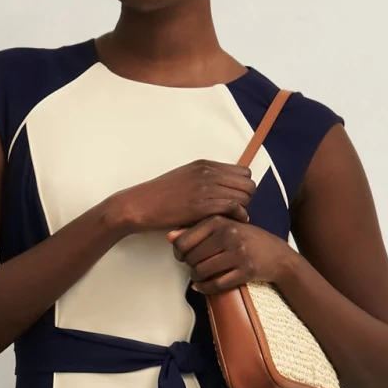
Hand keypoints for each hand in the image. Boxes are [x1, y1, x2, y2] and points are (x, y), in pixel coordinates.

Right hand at [109, 160, 254, 233]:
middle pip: (248, 183)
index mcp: (205, 165)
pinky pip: (233, 207)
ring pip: (243, 196)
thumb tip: (224, 189)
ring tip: (231, 218)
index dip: (243, 187)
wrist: (140, 204)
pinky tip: (231, 223)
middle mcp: (208, 173)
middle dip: (246, 199)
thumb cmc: (159, 196)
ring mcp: (205, 188)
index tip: (235, 199)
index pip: (243, 172)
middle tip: (235, 211)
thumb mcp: (185, 178)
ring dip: (242, 209)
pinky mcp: (201, 205)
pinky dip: (237, 216)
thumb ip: (205, 179)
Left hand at [166, 216, 293, 295]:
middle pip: (191, 257)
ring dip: (196, 278)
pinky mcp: (245, 271)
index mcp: (220, 221)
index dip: (178, 252)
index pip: (184, 240)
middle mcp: (229, 234)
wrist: (278, 255)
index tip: (183, 256)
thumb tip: (169, 237)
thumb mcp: (224, 227)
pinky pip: (216, 284)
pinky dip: (205, 289)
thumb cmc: (247, 240)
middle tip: (193, 267)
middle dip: (189, 266)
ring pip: (201, 271)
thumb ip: (197, 230)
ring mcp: (238, 253)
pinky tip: (203, 287)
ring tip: (199, 276)